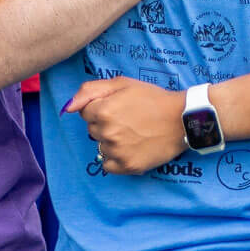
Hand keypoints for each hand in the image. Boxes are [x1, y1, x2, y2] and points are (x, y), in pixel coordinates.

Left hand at [66, 77, 186, 174]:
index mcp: (103, 110)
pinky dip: (116, 158)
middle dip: (105, 124)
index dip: (102, 108)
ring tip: (133, 134)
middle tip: (129, 120)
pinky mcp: (127, 166)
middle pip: (92, 130)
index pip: (86, 113)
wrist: (182, 118)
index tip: (119, 108)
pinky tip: (131, 148)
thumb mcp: (122, 83)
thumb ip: (90, 90)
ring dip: (112, 142)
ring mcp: (117, 151)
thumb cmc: (152, 98)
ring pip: (100, 147)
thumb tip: (68, 107)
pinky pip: (108, 165)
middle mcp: (107, 132)